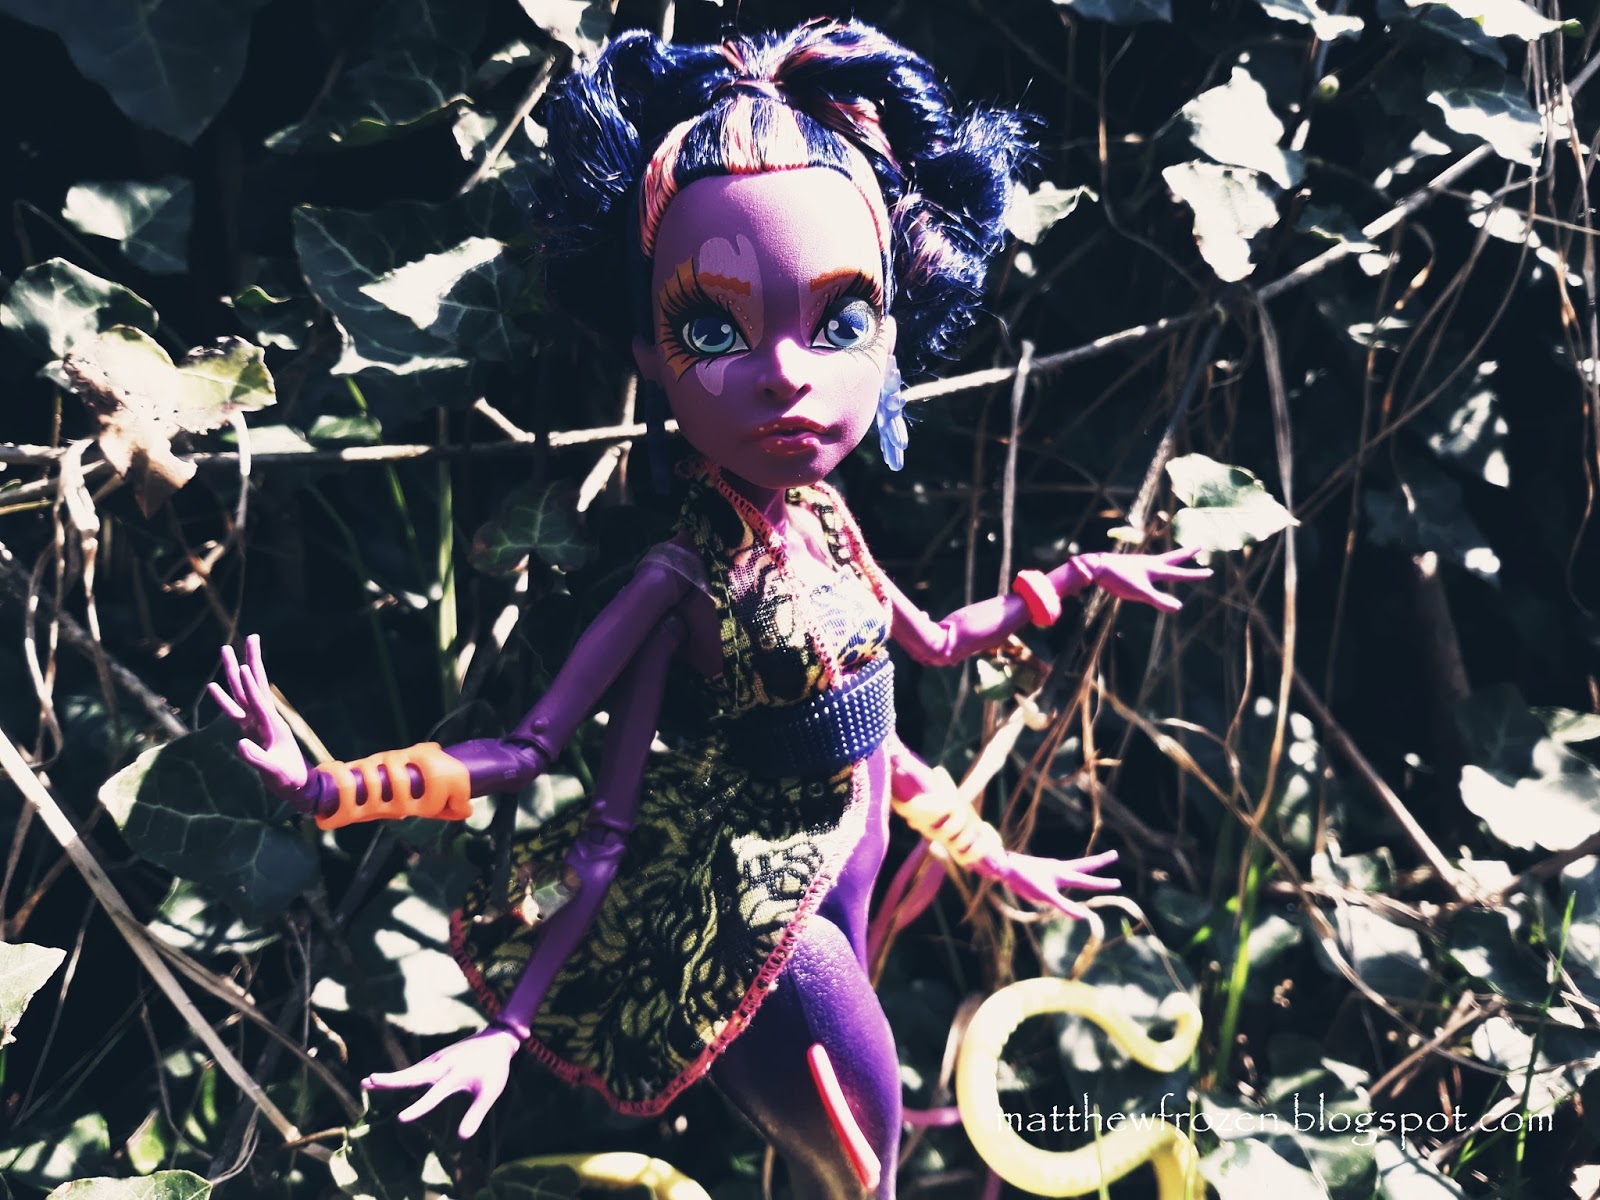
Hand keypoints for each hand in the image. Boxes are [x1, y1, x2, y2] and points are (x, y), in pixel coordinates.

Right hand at [208, 634, 309, 802]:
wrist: (297, 785)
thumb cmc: (288, 779)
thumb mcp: (274, 771)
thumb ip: (257, 758)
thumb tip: (239, 745)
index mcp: (272, 725)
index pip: (260, 701)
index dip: (252, 686)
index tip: (245, 666)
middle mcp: (265, 718)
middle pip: (255, 684)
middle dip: (252, 660)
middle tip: (251, 636)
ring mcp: (256, 723)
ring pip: (243, 692)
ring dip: (235, 672)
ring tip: (226, 650)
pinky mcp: (250, 730)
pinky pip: (235, 710)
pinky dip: (224, 699)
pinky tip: (212, 686)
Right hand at [363, 1026, 519, 1138]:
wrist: (496, 1040)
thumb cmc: (494, 1069)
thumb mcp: (490, 1093)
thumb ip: (476, 1115)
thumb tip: (461, 1139)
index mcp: (455, 1075)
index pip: (433, 1095)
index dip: (418, 1108)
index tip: (400, 1119)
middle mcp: (441, 1066)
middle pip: (413, 1075)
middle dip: (391, 1080)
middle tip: (368, 1081)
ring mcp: (436, 1060)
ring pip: (409, 1071)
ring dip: (389, 1077)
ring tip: (366, 1082)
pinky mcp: (434, 1059)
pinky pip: (414, 1069)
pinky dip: (398, 1076)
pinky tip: (382, 1082)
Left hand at [975, 849, 1119, 916]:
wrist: (1005, 866)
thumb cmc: (1025, 880)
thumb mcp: (1045, 896)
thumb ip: (1064, 906)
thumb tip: (1083, 916)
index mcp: (1063, 874)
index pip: (1087, 881)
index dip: (1102, 884)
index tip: (1118, 883)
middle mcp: (1060, 868)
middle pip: (1085, 864)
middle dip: (1100, 861)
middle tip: (1115, 854)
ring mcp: (1051, 867)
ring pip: (1074, 865)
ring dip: (1087, 865)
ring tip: (1096, 863)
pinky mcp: (1043, 869)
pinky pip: (1062, 870)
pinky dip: (1070, 872)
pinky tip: (1066, 876)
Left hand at [1080, 549, 1210, 612]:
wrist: (1097, 567)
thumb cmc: (1119, 579)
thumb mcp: (1140, 593)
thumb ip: (1159, 600)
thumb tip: (1178, 608)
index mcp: (1156, 569)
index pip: (1180, 574)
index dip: (1196, 575)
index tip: (1210, 572)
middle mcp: (1150, 563)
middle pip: (1173, 557)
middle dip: (1187, 553)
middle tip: (1199, 546)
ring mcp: (1140, 563)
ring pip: (1161, 559)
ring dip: (1172, 557)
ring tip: (1178, 557)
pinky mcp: (1131, 565)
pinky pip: (1148, 564)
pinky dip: (1156, 564)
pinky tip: (1151, 567)